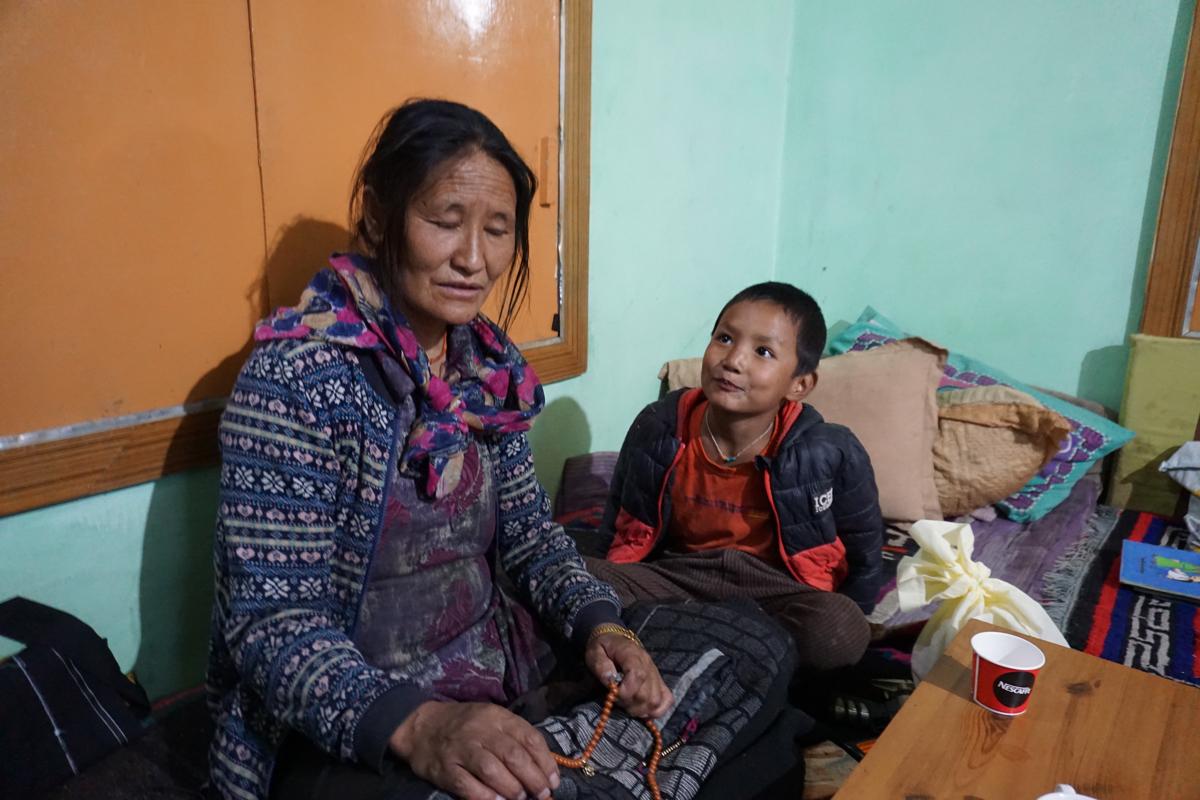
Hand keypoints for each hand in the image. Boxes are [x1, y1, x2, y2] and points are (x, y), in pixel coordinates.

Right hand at [390, 701, 558, 799]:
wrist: (422, 726)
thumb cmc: (466, 726)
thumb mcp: (492, 721)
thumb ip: (516, 739)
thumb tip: (544, 768)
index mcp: (497, 716)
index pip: (528, 737)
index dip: (545, 762)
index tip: (553, 780)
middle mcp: (480, 730)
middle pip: (513, 755)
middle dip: (533, 778)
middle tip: (542, 794)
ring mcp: (461, 749)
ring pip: (492, 770)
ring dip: (512, 788)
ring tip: (520, 797)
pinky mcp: (445, 768)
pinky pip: (467, 786)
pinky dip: (485, 796)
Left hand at [584, 631, 672, 718]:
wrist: (614, 639)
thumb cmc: (603, 647)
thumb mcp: (595, 652)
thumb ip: (601, 666)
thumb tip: (610, 681)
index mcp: (633, 655)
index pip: (638, 676)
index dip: (626, 691)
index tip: (613, 694)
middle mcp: (648, 665)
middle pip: (647, 694)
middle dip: (629, 704)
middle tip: (617, 700)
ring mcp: (656, 674)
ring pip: (656, 700)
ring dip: (640, 710)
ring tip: (627, 705)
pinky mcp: (659, 681)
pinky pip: (667, 699)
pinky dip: (656, 710)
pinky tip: (642, 709)